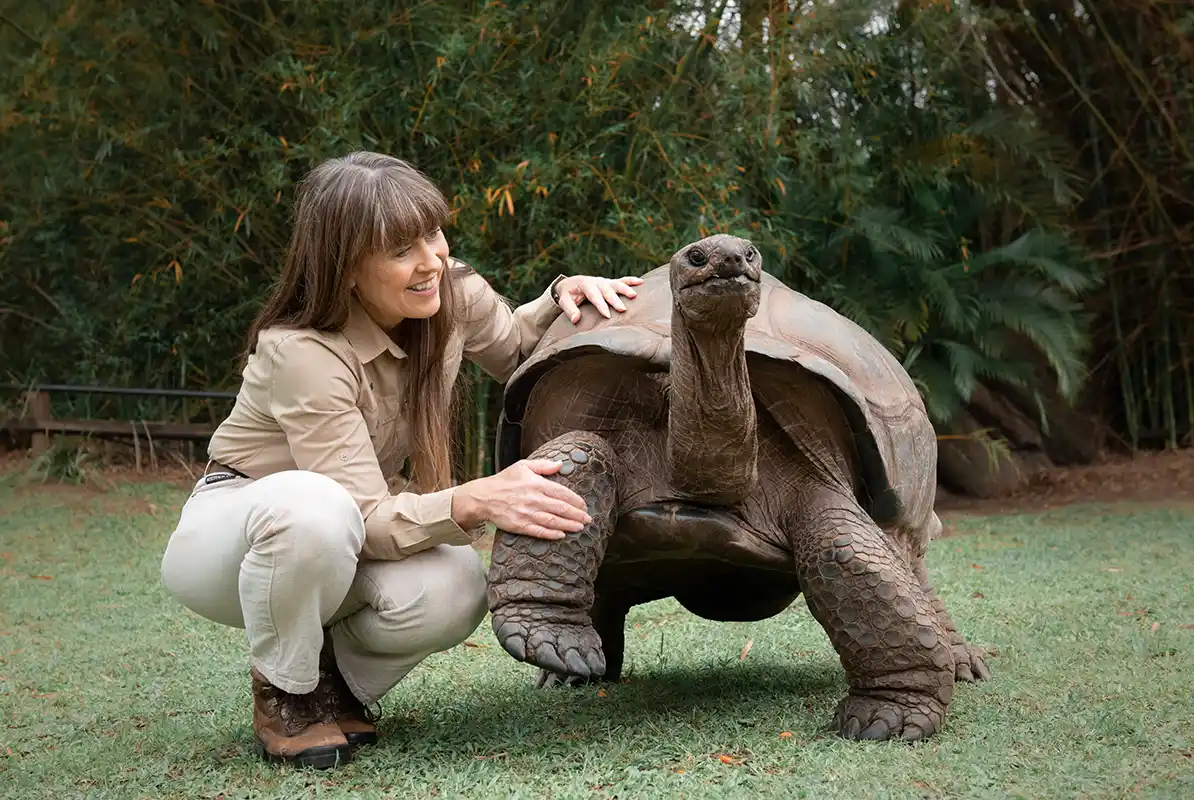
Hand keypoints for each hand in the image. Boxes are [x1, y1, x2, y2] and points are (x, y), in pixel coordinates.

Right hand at [453, 459, 591, 539]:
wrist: (484, 496)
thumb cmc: (505, 480)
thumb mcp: (523, 466)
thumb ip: (543, 465)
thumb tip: (560, 464)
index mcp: (536, 484)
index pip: (562, 493)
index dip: (576, 500)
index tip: (584, 505)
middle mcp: (534, 499)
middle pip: (561, 508)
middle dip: (577, 515)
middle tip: (588, 519)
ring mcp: (527, 513)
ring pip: (553, 521)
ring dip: (569, 525)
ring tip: (580, 528)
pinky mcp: (520, 525)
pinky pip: (539, 531)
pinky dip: (551, 534)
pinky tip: (561, 535)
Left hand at [555, 274, 643, 322]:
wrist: (570, 283)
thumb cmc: (568, 293)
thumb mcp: (564, 300)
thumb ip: (569, 309)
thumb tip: (576, 319)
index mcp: (585, 284)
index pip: (594, 295)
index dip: (600, 305)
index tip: (607, 315)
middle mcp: (596, 281)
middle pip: (607, 290)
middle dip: (615, 300)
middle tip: (622, 309)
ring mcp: (604, 281)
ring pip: (616, 284)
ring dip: (625, 289)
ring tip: (634, 295)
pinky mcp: (610, 283)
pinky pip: (621, 280)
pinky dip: (631, 281)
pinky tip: (641, 282)